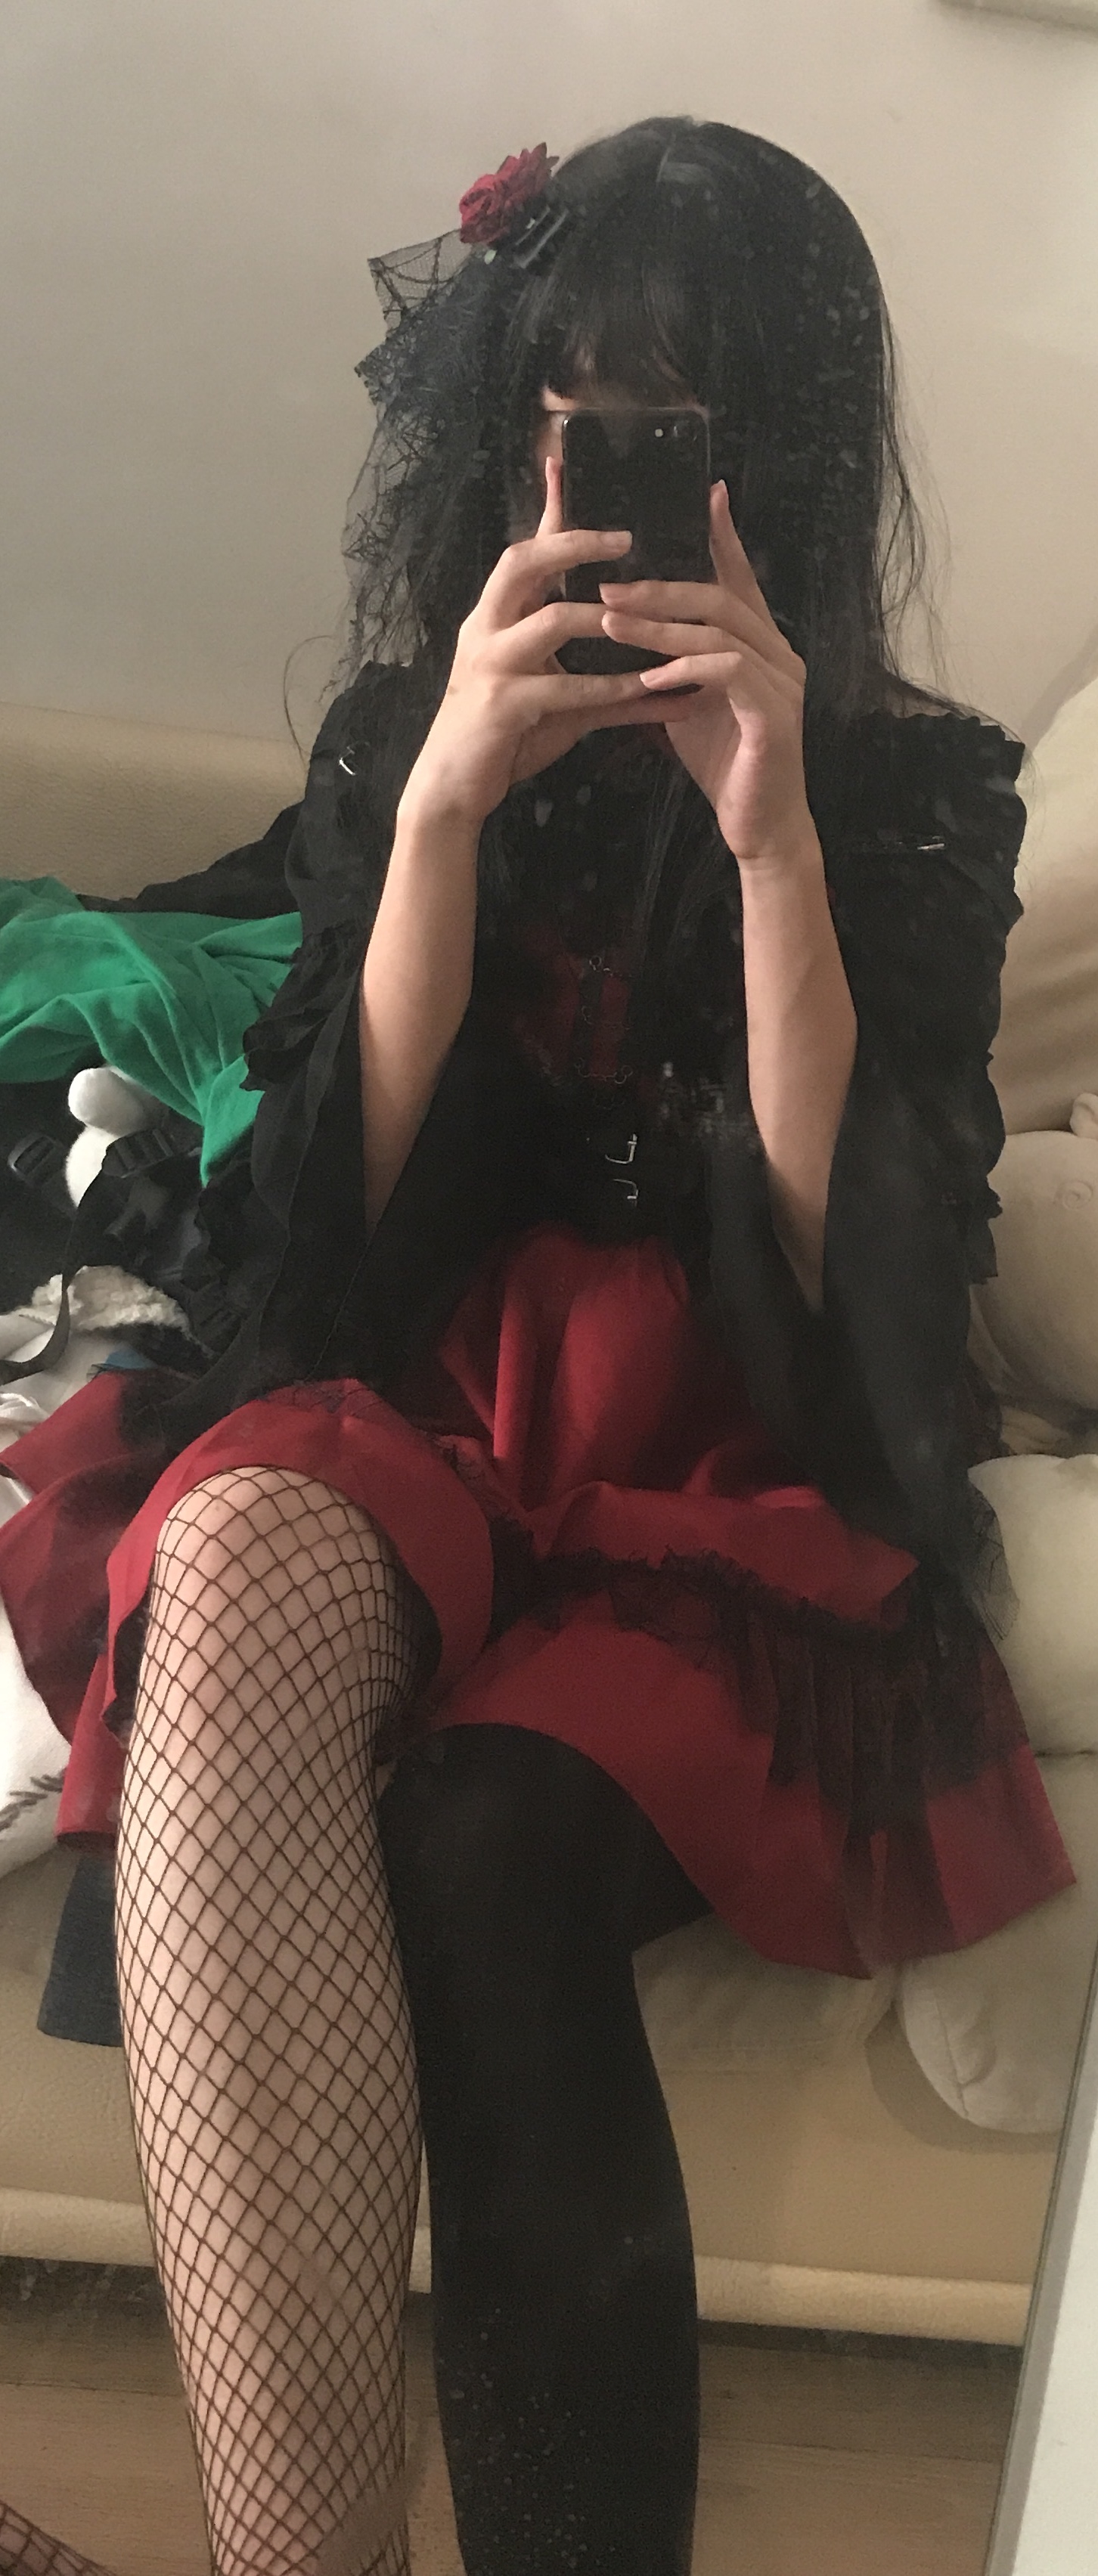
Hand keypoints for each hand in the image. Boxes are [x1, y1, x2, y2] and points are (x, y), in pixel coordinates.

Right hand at [402, 456, 672, 832]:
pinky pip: (564, 689)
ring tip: (652, 614)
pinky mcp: (502, 706)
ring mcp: (490, 664)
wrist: (450, 788)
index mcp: (496, 616)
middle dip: (574, 543)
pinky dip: (610, 687)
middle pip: (524, 562)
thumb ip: (604, 681)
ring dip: (606, 616)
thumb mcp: (554, 699)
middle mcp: (487, 629)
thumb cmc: (503, 738)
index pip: (526, 552)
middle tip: (625, 537)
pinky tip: (648, 687)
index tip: (567, 464)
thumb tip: (666, 679)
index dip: (549, 510)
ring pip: (551, 620)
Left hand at [598, 482, 817, 868]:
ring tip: (611, 621)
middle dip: (661, 586)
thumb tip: (628, 625)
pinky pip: (728, 674)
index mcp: (760, 644)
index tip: (700, 495)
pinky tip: (650, 677)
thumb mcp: (688, 700)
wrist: (759, 827)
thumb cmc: (724, 763)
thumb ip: (673, 661)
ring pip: (719, 632)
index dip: (720, 537)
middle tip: (606, 583)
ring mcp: (782, 682)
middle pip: (720, 597)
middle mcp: (779, 653)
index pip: (737, 579)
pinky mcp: (774, 716)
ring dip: (660, 626)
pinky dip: (686, 670)